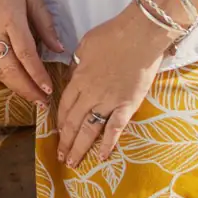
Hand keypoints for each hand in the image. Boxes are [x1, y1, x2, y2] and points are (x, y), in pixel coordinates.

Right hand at [0, 0, 65, 106]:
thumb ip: (46, 26)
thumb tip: (59, 50)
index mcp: (11, 19)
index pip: (25, 54)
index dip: (37, 75)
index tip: (49, 90)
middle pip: (10, 69)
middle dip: (27, 89)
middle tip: (42, 103)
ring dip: (15, 88)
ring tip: (32, 98)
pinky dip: (3, 79)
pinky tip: (15, 85)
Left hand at [56, 4, 166, 167]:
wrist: (140, 35)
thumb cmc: (113, 35)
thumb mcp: (85, 45)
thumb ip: (77, 64)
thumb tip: (73, 76)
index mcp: (78, 78)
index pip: (64, 106)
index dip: (60, 122)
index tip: (57, 133)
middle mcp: (90, 94)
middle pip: (73, 122)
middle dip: (65, 141)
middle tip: (61, 156)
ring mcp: (109, 101)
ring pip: (89, 130)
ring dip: (80, 147)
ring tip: (73, 162)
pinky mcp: (128, 105)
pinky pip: (115, 128)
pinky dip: (108, 143)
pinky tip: (102, 156)